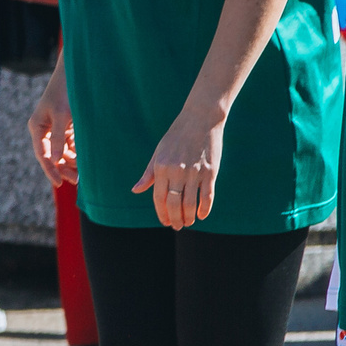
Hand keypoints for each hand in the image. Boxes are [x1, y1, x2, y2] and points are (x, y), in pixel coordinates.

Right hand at [28, 84, 76, 186]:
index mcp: (37, 127)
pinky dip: (77, 151)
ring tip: (84, 172)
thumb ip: (58, 138)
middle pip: (52, 155)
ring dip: (71, 161)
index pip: (42, 154)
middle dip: (63, 168)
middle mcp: (44, 130)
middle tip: (77, 180)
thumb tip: (56, 160)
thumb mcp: (62, 115)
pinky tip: (86, 158)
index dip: (50, 170)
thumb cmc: (65, 92)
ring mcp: (55, 128)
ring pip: (62, 151)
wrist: (75, 73)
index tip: (59, 183)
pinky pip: (71, 143)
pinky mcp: (66, 125)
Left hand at [133, 108, 223, 229]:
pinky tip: (202, 215)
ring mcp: (195, 172)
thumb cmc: (176, 136)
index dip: (161, 213)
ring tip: (188, 222)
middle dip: (175, 218)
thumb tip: (135, 190)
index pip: (159, 198)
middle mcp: (177, 172)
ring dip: (188, 216)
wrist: (200, 120)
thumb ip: (149, 173)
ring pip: (190, 203)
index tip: (164, 222)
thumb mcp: (158, 153)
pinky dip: (205, 208)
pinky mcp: (210, 171)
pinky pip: (207, 195)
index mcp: (162, 168)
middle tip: (177, 226)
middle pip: (174, 203)